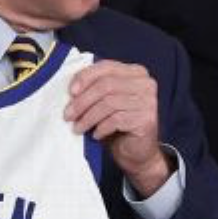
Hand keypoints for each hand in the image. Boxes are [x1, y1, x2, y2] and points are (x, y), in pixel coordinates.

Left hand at [65, 60, 166, 195]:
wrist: (137, 152)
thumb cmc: (118, 125)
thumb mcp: (105, 101)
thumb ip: (95, 88)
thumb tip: (71, 89)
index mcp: (136, 72)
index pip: (107, 67)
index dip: (85, 77)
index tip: (70, 92)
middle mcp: (146, 83)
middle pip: (106, 85)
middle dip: (83, 101)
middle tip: (68, 115)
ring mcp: (149, 101)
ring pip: (109, 103)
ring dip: (88, 117)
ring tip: (78, 128)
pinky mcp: (147, 119)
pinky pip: (117, 120)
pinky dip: (101, 128)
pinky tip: (96, 134)